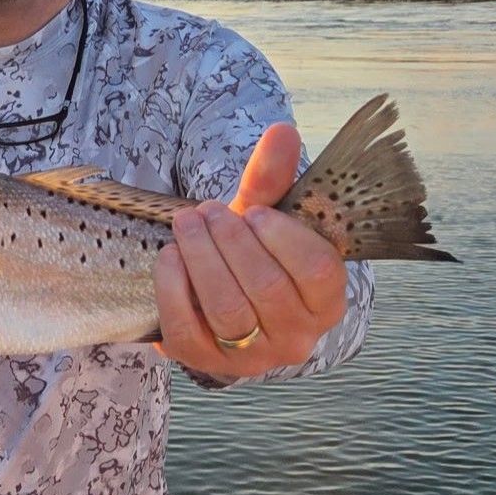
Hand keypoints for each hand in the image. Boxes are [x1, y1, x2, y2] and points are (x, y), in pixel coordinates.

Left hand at [153, 122, 347, 380]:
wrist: (219, 299)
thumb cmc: (252, 252)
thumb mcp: (266, 218)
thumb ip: (273, 179)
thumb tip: (283, 130)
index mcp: (326, 300)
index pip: (317, 271)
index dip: (283, 237)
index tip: (253, 212)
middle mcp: (297, 337)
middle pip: (267, 288)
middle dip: (231, 240)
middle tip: (207, 211)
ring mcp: (252, 358)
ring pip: (229, 311)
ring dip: (202, 259)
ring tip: (187, 224)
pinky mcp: (207, 364)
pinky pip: (188, 331)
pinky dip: (174, 289)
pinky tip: (170, 256)